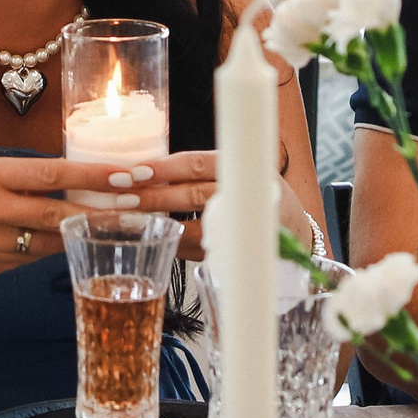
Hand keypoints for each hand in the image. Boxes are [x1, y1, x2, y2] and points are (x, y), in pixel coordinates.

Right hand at [0, 156, 138, 280]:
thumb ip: (26, 178)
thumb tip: (80, 178)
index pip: (52, 173)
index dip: (94, 176)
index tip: (128, 175)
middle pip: (57, 213)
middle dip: (102, 212)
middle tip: (138, 207)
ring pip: (50, 242)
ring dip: (85, 236)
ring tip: (119, 227)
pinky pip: (33, 258)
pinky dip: (52, 250)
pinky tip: (66, 244)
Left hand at [128, 152, 316, 260]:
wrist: (295, 233)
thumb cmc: (259, 196)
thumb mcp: (242, 171)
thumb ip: (202, 171)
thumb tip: (146, 171)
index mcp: (245, 169)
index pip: (199, 164)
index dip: (166, 167)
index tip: (136, 170)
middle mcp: (247, 197)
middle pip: (193, 195)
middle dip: (154, 196)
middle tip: (121, 196)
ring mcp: (243, 229)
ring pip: (194, 227)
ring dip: (159, 224)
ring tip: (127, 219)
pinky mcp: (237, 254)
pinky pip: (198, 250)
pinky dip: (172, 244)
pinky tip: (149, 239)